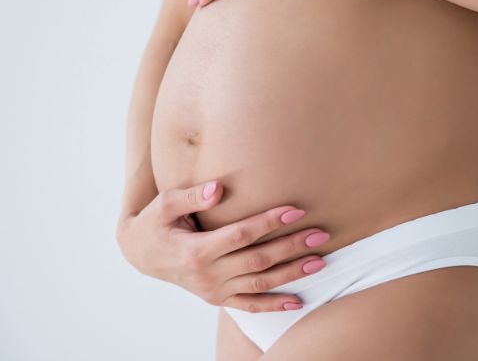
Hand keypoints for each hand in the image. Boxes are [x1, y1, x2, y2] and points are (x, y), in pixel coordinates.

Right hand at [115, 180, 330, 311]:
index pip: (241, 235)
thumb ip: (192, 196)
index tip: (296, 211)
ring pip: (260, 284)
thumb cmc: (155, 223)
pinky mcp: (217, 298)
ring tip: (320, 262)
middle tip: (321, 234)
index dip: (269, 223)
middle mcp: (208, 275)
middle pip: (258, 260)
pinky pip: (249, 306)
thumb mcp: (164, 204)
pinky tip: (298, 301)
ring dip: (292, 274)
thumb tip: (218, 189)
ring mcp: (214, 290)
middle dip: (291, 247)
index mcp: (196, 250)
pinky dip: (274, 305)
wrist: (140, 255)